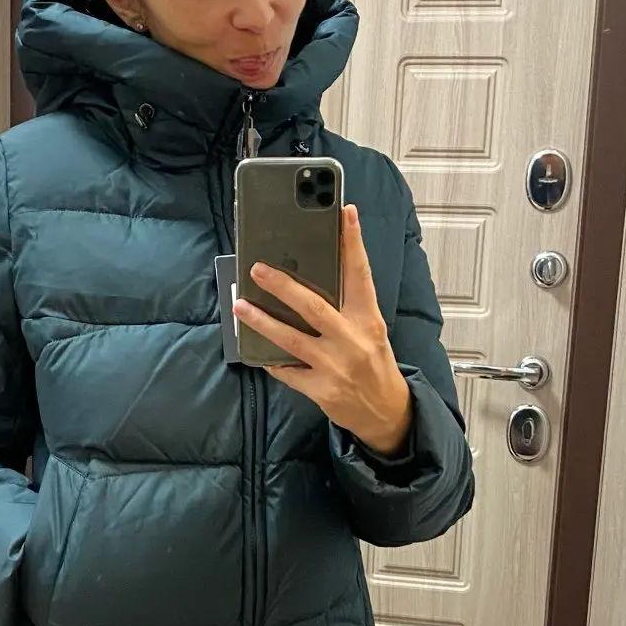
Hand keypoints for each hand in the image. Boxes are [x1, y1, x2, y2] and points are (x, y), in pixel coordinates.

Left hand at [233, 203, 412, 456]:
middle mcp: (352, 341)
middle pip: (313, 306)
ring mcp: (335, 367)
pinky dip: (270, 360)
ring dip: (262, 321)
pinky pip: (287, 372)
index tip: (345, 213)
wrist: (386, 412)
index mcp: (369, 320)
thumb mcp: (371, 330)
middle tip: (257, 269)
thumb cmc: (374, 363)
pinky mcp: (321, 390)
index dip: (353, 243)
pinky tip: (254, 348)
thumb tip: (311, 277)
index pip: (360, 275)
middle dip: (282, 286)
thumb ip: (348, 306)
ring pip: (291, 339)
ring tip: (240, 306)